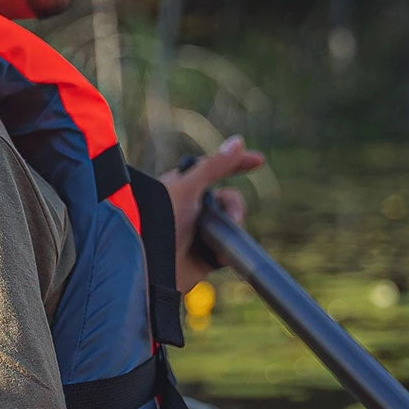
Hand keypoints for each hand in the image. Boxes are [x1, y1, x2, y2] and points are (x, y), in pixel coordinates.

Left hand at [159, 135, 265, 292]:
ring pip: (231, 222)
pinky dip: (228, 251)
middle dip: (234, 206)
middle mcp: (192, 207)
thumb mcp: (187, 188)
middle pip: (229, 198)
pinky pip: (228, 248)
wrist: (149, 266)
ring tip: (219, 240)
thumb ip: (214, 166)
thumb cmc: (159, 220)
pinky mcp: (206, 256)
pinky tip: (220, 255)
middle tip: (232, 216)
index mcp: (183, 186)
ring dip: (232, 228)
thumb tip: (238, 142)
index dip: (237, 163)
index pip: (215, 169)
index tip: (259, 160)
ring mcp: (200, 231)